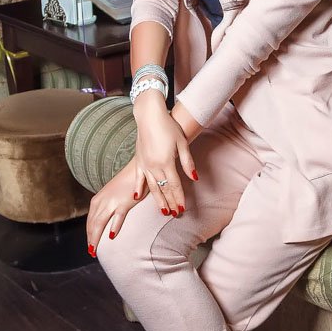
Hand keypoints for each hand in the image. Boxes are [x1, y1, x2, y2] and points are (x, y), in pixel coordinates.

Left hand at [86, 156, 145, 251]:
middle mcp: (102, 201)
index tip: (90, 244)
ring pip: (100, 223)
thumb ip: (108, 205)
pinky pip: (117, 217)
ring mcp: (112, 202)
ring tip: (95, 249)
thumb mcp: (113, 194)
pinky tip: (111, 236)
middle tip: (91, 252)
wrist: (138, 168)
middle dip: (90, 239)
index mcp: (98, 200)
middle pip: (92, 224)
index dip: (89, 233)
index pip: (90, 220)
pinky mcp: (124, 202)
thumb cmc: (127, 183)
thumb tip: (106, 219)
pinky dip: (114, 226)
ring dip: (96, 237)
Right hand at [133, 90, 196, 215]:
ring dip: (157, 200)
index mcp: (166, 162)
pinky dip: (138, 188)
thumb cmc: (168, 126)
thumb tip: (195, 178)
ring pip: (152, 187)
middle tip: (174, 214)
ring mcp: (144, 164)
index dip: (179, 198)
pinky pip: (138, 178)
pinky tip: (136, 198)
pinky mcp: (138, 161)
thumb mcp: (182, 143)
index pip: (175, 185)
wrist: (149, 115)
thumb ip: (187, 162)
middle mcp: (154, 166)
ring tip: (162, 211)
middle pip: (164, 189)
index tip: (183, 209)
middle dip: (170, 203)